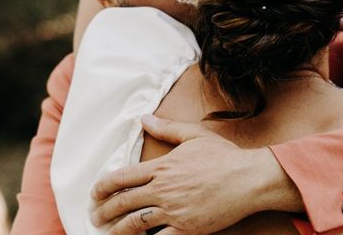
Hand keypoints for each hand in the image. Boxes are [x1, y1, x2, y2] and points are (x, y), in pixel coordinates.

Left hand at [90, 115, 300, 234]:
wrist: (248, 179)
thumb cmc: (223, 156)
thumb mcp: (194, 135)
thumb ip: (167, 128)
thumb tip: (144, 119)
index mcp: (163, 167)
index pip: (122, 177)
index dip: (102, 186)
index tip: (94, 192)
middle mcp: (163, 189)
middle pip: (122, 203)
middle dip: (102, 211)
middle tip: (94, 216)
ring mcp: (174, 211)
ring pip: (134, 224)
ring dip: (115, 230)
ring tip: (107, 232)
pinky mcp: (186, 229)